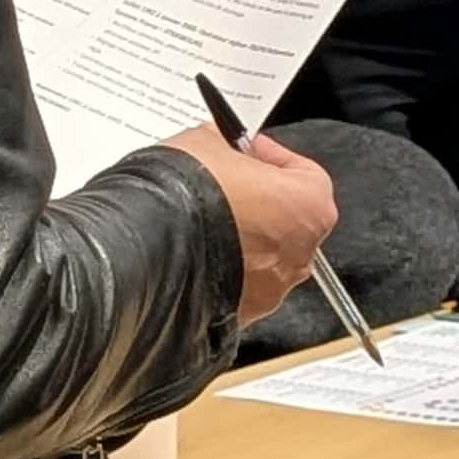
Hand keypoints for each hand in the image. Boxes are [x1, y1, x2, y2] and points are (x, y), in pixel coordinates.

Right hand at [170, 123, 338, 326]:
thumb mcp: (206, 142)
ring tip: (204, 219)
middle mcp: (301, 254)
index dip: (271, 156)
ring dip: (240, 239)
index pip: (304, 172)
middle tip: (227, 183)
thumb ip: (225, 145)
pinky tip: (193, 250)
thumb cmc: (188, 196)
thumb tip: (219, 145)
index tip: (248, 149)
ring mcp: (271, 291)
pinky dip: (221, 269)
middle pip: (287, 220)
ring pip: (262, 257)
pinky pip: (236, 285)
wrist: (147, 248)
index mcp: (310, 205)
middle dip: (259, 201)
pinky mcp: (239, 315)